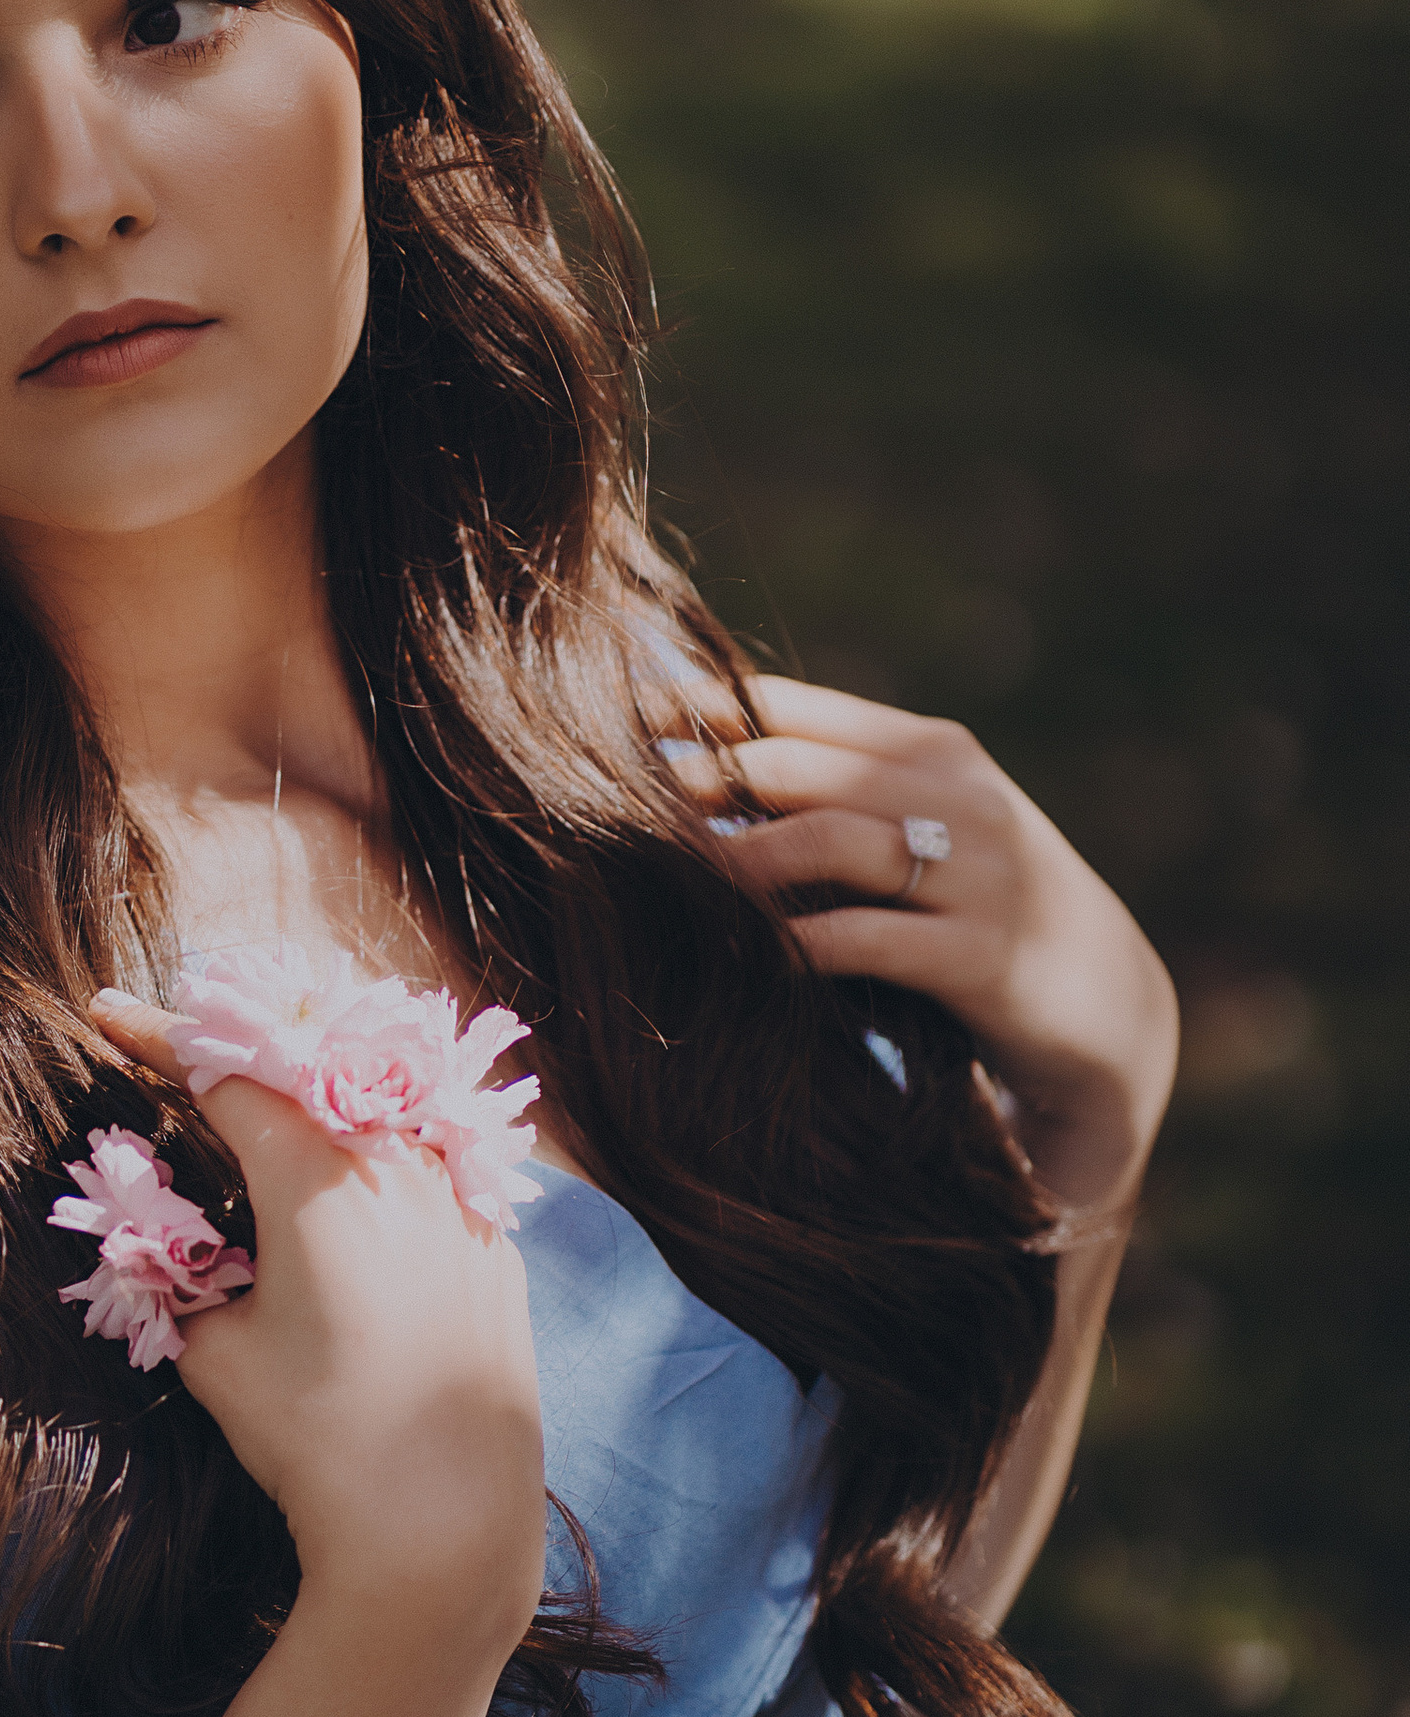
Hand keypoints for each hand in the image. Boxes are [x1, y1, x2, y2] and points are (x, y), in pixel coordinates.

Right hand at [90, 993, 547, 1653]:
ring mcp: (459, 1206)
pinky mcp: (494, 1253)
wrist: (445, 1524)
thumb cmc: (320, 1439)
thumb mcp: (218, 1358)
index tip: (108, 1016)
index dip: (159, 1039)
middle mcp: (400, 1169)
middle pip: (309, 1074)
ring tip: (260, 1126)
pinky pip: (427, 1173)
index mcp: (319, 1177)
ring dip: (312, 1108)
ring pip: (375, 1115)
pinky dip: (372, 1165)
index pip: (226, 1074)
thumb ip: (189, 1282)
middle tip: (182, 1061)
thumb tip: (187, 1260)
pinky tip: (347, 1201)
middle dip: (239, 1062)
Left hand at [666, 675, 1178, 1219]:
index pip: (792, 709)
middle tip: (610, 808)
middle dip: (698, 784)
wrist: (1105, 1008)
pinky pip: (862, 940)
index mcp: (931, 751)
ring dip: (735, 861)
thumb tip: (703, 766)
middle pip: (795, 766)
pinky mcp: (978, 956)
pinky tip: (739, 958)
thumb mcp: (925, 833)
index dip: (698, 710)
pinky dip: (792, 946)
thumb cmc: (981, 913)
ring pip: (824, 842)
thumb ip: (838, 795)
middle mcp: (956, 797)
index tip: (614, 720)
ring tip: (665, 885)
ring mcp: (975, 874)